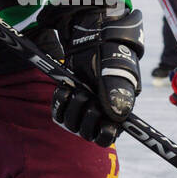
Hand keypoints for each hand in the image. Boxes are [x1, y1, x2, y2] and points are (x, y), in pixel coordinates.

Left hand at [51, 6, 143, 145]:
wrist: (92, 40)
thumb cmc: (110, 56)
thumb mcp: (116, 72)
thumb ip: (118, 93)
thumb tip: (117, 116)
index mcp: (117, 113)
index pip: (108, 137)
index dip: (103, 133)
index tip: (102, 123)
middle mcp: (98, 115)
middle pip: (87, 133)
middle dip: (87, 114)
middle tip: (90, 96)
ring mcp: (81, 110)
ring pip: (71, 125)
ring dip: (72, 106)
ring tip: (78, 89)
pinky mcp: (67, 103)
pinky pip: (58, 114)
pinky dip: (60, 101)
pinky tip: (65, 88)